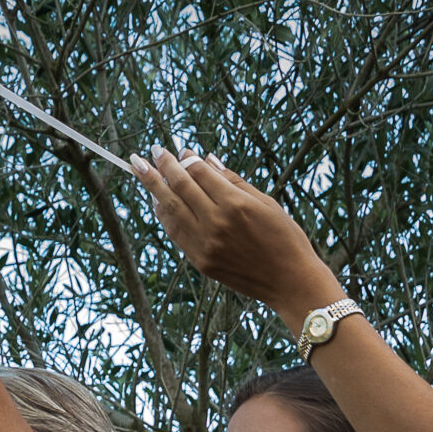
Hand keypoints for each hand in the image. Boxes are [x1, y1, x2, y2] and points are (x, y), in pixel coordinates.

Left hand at [134, 147, 340, 317]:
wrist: (289, 281)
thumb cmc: (284, 237)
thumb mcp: (265, 202)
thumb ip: (233, 181)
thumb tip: (206, 159)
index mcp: (235, 203)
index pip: (199, 173)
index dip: (186, 159)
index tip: (180, 150)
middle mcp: (216, 222)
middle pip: (180, 187)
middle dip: (162, 166)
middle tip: (151, 151)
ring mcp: (205, 244)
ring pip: (171, 209)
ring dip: (154, 188)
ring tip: (142, 171)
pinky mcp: (201, 261)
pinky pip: (175, 232)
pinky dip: (164, 215)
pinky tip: (157, 202)